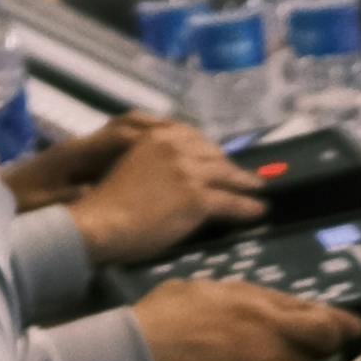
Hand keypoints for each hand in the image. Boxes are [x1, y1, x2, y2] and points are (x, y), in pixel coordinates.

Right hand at [48, 123, 267, 262]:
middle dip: (229, 165)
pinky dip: (248, 207)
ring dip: (245, 183)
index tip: (219, 158)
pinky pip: (231, 202)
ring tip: (258, 188)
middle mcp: (176, 148)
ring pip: (227, 176)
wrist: (101, 223)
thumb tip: (173, 174)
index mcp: (157, 137)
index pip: (195, 139)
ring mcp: (189, 172)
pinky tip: (259, 210)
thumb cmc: (106, 203)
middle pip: (214, 155)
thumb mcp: (131, 168)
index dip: (211, 150)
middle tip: (241, 175)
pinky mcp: (198, 198)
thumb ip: (154, 163)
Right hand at [138, 278, 353, 360]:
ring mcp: (268, 355)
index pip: (311, 308)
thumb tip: (247, 303)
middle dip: (333, 342)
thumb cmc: (163, 314)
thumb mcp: (204, 289)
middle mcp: (272, 323)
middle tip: (331, 351)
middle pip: (325, 335)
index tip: (352, 326)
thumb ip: (236, 297)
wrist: (143, 348)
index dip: (336, 319)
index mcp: (257, 298)